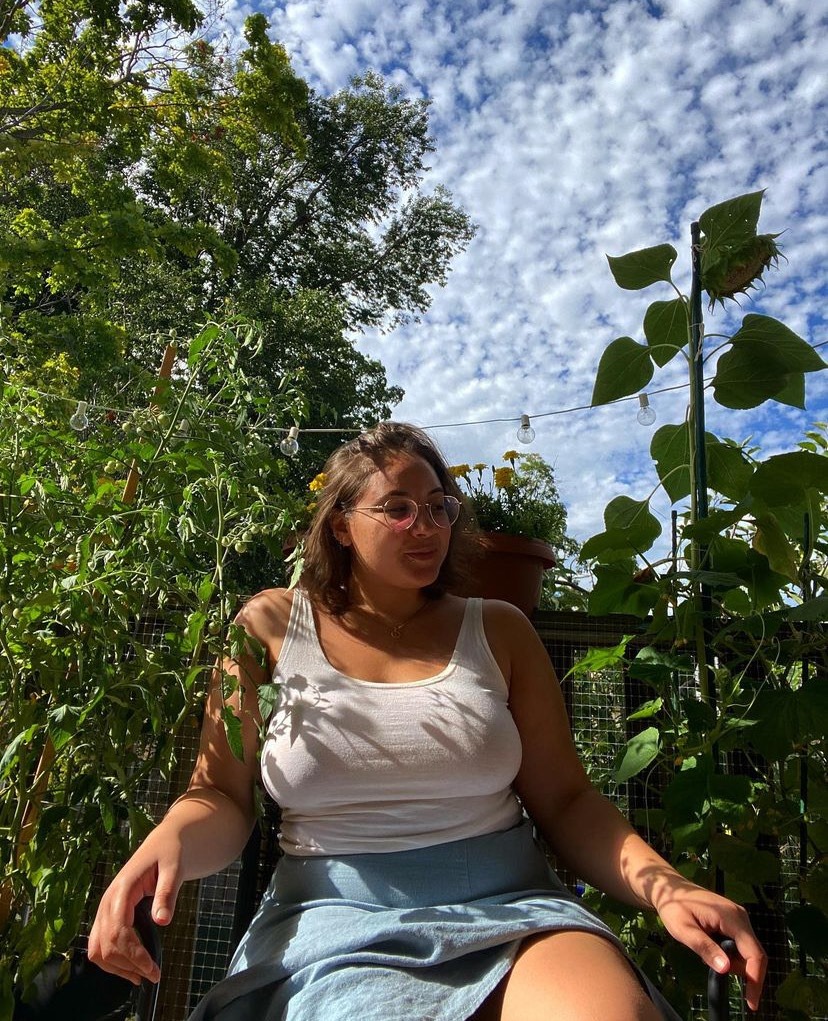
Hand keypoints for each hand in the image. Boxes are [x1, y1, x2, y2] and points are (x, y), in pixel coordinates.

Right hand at [88, 846, 181, 984]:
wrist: (164, 842)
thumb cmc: (170, 853)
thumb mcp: (174, 868)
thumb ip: (167, 893)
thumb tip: (162, 921)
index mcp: (122, 889)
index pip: (119, 932)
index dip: (134, 955)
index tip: (153, 970)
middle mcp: (108, 900)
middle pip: (106, 945)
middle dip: (128, 965)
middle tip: (153, 975)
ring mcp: (105, 908)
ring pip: (97, 948)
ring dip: (116, 967)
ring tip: (141, 976)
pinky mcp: (108, 914)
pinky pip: (99, 943)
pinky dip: (110, 960)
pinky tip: (130, 967)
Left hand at [654, 881, 766, 1011]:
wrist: (670, 889)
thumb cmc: (673, 906)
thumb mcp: (683, 930)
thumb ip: (704, 948)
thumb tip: (726, 969)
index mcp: (731, 917)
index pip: (753, 953)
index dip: (755, 979)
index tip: (751, 1003)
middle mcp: (741, 916)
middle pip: (754, 954)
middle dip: (743, 972)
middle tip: (717, 973)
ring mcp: (739, 918)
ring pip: (748, 951)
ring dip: (734, 963)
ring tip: (706, 954)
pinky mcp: (735, 921)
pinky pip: (741, 945)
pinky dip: (731, 955)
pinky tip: (712, 948)